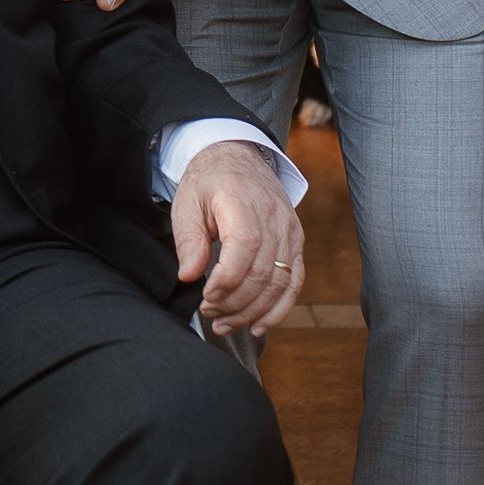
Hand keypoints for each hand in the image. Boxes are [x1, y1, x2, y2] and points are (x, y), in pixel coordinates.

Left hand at [170, 143, 303, 336]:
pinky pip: (294, 282)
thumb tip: (188, 276)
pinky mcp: (296, 244)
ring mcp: (290, 232)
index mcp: (243, 203)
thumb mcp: (187, 203)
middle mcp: (274, 218)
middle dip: (234, 302)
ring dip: (252, 311)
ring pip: (279, 283)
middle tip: (209, 314)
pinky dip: (278, 309)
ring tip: (224, 325)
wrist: (239, 159)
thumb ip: (189, 240)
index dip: (227, 279)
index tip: (205, 297)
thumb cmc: (209, 183)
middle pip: (262, 272)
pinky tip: (258, 326)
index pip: (244, 247)